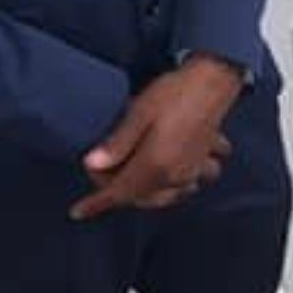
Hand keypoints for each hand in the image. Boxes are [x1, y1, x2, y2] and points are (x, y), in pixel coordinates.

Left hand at [70, 60, 243, 220]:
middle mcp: (174, 176)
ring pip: (159, 197)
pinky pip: (181, 188)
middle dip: (116, 190)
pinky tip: (159, 171)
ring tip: (125, 173)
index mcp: (156, 165)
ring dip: (140, 192)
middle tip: (99, 171)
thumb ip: (117, 144)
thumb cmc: (175, 93)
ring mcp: (191, 173)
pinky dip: (165, 187)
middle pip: (138, 197)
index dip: (96, 203)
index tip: (78, 211)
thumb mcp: (139, 113)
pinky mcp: (201, 165)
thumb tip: (92, 165)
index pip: (119, 193)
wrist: (213, 81)